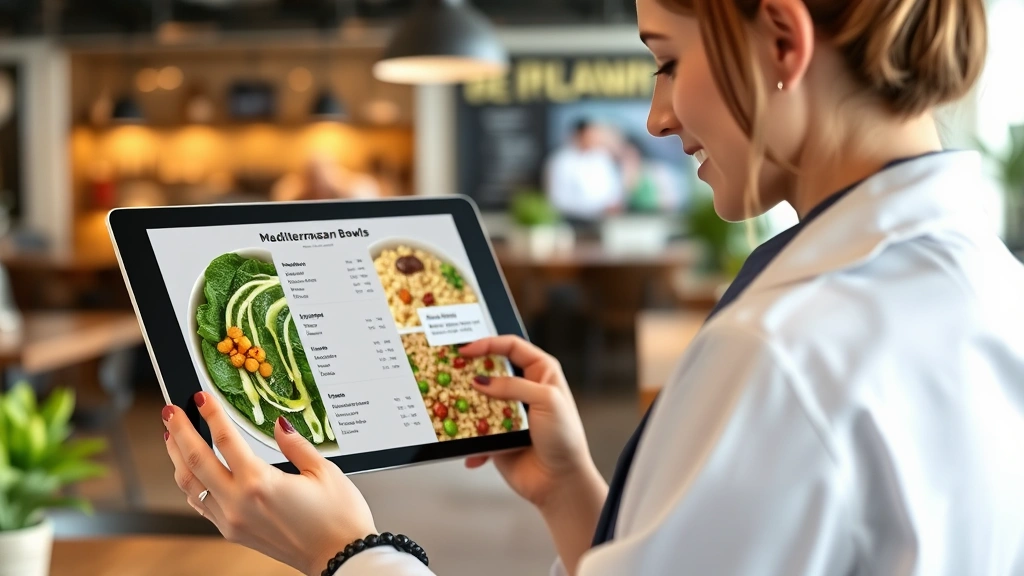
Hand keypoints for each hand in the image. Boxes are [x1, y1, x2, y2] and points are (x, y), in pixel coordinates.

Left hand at [162, 393, 374, 575]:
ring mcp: (232, 520)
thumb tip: (278, 425)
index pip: (226, 440)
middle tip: (170, 410)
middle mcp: (239, 503)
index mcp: (260, 483)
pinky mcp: (233, 532)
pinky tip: (190, 472)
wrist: (339, 558)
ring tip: (171, 436)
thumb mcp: (323, 471)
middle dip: (179, 431)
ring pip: (190, 485)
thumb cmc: (338, 518)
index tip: (202, 397)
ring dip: (177, 458)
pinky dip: (190, 484)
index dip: (212, 414)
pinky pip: (201, 504)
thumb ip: (295, 445)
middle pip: (196, 460)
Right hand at [459, 336, 599, 508]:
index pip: (511, 347)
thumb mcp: (546, 400)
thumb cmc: (564, 437)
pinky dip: (471, 440)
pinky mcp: (497, 434)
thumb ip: (513, 385)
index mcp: (541, 372)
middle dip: (471, 372)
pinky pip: (476, 430)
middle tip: (451, 372)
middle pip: (490, 370)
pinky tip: (474, 452)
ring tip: (454, 409)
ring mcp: (508, 412)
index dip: (488, 344)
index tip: (465, 350)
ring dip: (467, 406)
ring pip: (479, 400)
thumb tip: (481, 381)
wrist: (560, 481)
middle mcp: (524, 388)